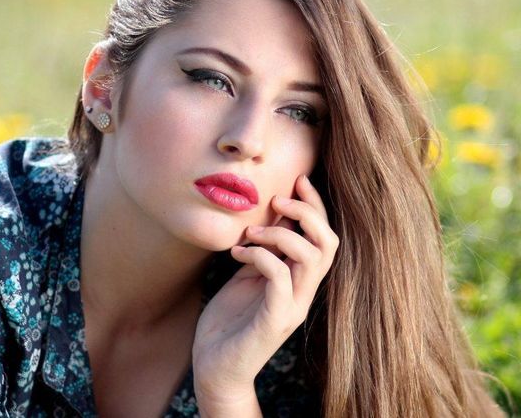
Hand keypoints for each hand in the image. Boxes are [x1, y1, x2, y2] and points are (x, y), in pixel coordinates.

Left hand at [192, 174, 338, 395]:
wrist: (216, 366)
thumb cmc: (231, 319)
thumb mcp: (248, 275)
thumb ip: (264, 250)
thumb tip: (268, 214)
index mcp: (300, 280)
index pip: (324, 236)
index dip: (316, 205)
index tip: (298, 178)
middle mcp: (304, 293)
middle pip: (329, 243)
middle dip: (307, 212)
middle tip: (276, 199)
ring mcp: (292, 308)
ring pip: (311, 259)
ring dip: (280, 234)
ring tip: (250, 231)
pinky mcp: (274, 322)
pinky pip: (280, 279)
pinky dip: (261, 256)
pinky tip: (237, 252)